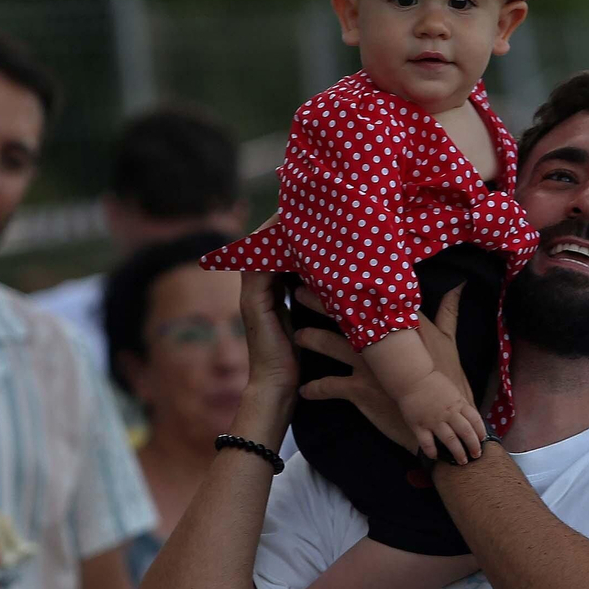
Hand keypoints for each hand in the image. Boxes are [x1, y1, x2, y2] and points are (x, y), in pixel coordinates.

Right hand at [236, 215, 299, 403]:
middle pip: (264, 241)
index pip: (275, 246)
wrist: (279, 386)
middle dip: (283, 221)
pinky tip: (297, 240)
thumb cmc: (300, 354)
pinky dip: (275, 251)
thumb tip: (337, 269)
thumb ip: (315, 291)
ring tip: (299, 212)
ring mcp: (251, 294)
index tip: (312, 209)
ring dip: (278, 230)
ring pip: (260, 250)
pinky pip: (260, 268)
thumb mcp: (310, 314)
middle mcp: (257, 287)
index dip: (290, 227)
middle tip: (305, 202)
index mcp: (270, 288)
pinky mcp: (253, 304)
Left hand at [296, 286, 473, 453]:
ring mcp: (369, 366)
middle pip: (345, 316)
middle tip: (299, 290)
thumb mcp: (450, 342)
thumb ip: (448, 312)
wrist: (443, 421)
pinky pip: (329, 386)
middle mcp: (382, 341)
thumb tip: (458, 286)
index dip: (352, 285)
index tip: (334, 270)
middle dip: (319, 302)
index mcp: (403, 325)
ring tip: (297, 335)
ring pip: (330, 345)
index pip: (374, 298)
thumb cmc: (447, 381)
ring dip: (309, 339)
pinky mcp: (360, 391)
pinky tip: (305, 390)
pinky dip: (315, 389)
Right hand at [397, 369, 486, 463]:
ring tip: (462, 461)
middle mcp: (448, 413)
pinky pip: (427, 442)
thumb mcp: (452, 390)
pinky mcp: (419, 425)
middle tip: (477, 455)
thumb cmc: (432, 383)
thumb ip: (461, 403)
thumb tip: (470, 416)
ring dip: (458, 452)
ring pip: (450, 440)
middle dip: (473, 445)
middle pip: (466, 432)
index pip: (475, 419)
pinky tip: (435, 457)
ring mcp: (434, 420)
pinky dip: (432, 451)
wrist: (412, 378)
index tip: (482, 440)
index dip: (480, 431)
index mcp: (458, 403)